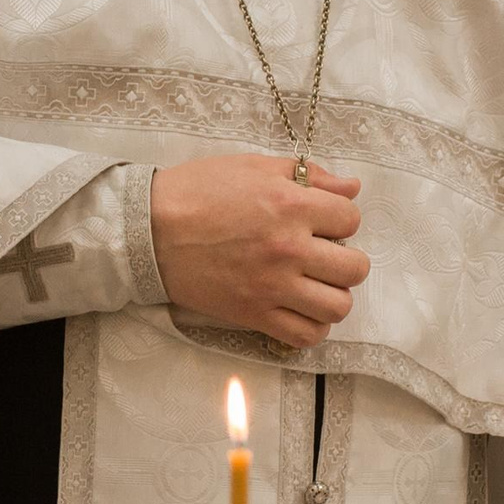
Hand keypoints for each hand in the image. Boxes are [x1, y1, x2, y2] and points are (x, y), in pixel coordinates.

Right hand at [151, 155, 368, 347]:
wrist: (150, 228)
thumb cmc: (198, 191)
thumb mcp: (254, 167)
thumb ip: (308, 175)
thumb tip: (352, 187)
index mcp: (291, 204)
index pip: (351, 219)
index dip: (341, 219)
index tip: (322, 222)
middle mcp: (289, 247)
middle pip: (354, 268)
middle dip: (345, 260)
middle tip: (323, 256)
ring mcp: (272, 285)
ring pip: (337, 307)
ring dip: (333, 296)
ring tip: (315, 286)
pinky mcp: (253, 313)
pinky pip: (305, 335)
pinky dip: (311, 327)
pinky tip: (300, 310)